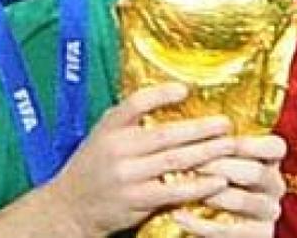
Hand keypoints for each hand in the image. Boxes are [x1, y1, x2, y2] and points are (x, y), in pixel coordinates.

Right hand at [44, 83, 242, 235]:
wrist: (68, 208)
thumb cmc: (93, 168)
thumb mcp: (103, 136)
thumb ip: (129, 121)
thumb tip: (170, 98)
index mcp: (110, 128)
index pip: (135, 104)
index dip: (161, 95)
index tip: (186, 89)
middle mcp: (118, 149)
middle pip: (166, 134)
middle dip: (200, 128)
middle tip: (225, 122)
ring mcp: (127, 175)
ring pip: (174, 160)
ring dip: (206, 152)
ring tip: (229, 145)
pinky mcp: (136, 200)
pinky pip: (173, 191)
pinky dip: (198, 185)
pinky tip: (217, 180)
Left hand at [174, 133, 286, 236]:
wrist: (218, 220)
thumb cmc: (214, 180)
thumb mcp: (223, 161)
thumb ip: (217, 147)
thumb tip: (191, 127)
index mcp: (271, 162)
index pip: (275, 147)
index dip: (248, 142)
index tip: (220, 137)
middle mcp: (275, 186)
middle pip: (256, 173)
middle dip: (221, 166)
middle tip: (192, 162)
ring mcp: (267, 212)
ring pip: (242, 201)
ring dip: (211, 194)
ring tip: (185, 187)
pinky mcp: (257, 236)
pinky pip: (227, 231)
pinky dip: (198, 223)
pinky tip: (176, 213)